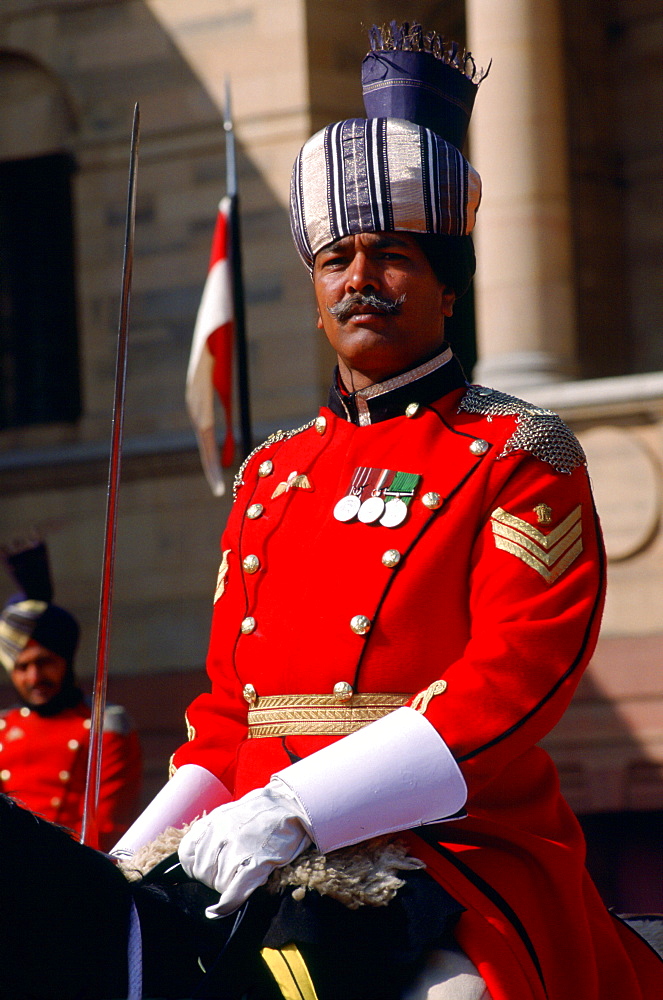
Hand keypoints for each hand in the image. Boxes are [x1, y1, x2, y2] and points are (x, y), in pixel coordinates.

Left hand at [178, 779, 311, 917]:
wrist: (293, 804)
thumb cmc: (263, 811)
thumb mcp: (230, 812)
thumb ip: (212, 830)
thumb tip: (197, 853)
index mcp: (214, 821)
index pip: (187, 854)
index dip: (193, 867)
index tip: (203, 870)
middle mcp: (222, 833)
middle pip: (202, 872)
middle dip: (211, 879)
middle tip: (228, 874)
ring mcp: (239, 848)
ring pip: (218, 883)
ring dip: (226, 886)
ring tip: (239, 878)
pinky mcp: (257, 862)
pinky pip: (235, 890)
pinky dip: (227, 904)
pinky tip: (220, 910)